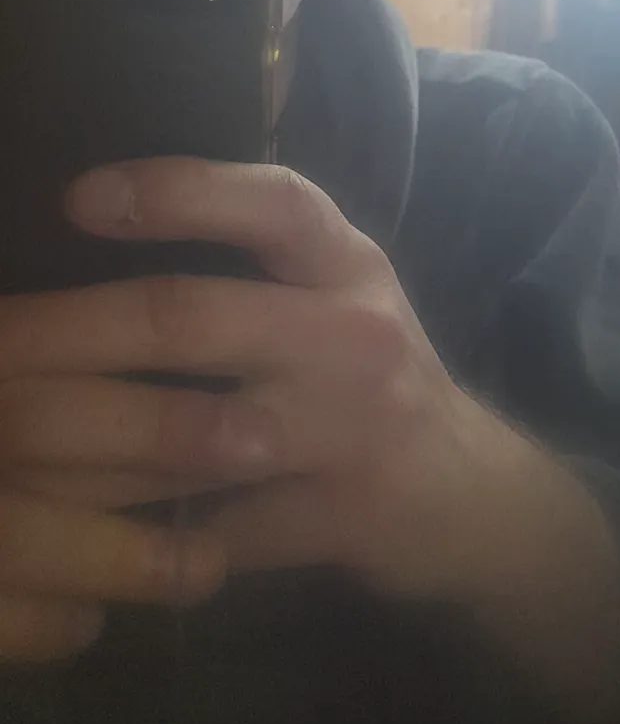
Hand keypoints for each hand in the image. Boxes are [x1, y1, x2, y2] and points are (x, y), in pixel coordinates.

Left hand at [0, 157, 619, 721]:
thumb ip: (258, 256)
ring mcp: (351, 430)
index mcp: (349, 263)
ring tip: (4, 432)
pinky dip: (132, 531)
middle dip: (70, 330)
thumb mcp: (340, 291)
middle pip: (193, 318)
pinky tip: (69, 521)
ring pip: (184, 437)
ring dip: (77, 445)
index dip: (174, 191)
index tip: (77, 198)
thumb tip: (108, 220)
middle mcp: (354, 335)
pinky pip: (208, 529)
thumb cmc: (373, 371)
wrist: (469, 493)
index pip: (268, 203)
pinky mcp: (339, 518)